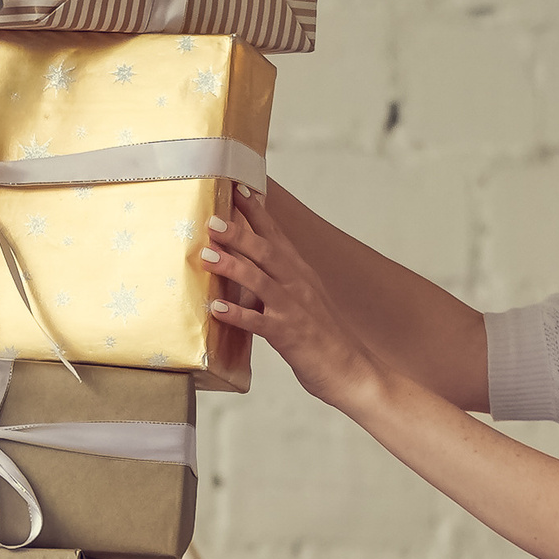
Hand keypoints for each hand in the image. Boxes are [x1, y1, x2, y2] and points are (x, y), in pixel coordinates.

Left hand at [203, 182, 387, 412]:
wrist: (351, 370)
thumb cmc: (322, 337)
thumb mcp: (302, 300)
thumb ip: (276, 281)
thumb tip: (247, 267)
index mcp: (299, 273)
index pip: (276, 235)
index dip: (256, 212)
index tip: (236, 188)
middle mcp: (297, 285)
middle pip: (266, 251)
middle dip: (239, 233)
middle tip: (212, 219)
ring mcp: (294, 309)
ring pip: (260, 281)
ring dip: (232, 266)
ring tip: (207, 255)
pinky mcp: (289, 335)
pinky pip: (259, 322)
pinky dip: (238, 314)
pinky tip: (216, 309)